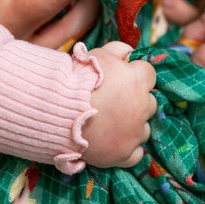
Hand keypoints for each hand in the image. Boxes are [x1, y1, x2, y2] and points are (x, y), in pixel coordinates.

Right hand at [82, 42, 156, 167]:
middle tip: (113, 102)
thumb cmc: (75, 81)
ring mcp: (134, 133)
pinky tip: (113, 142)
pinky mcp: (124, 154)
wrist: (56, 113)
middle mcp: (141, 107)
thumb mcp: (95, 55)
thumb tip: (129, 52)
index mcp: (136, 80)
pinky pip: (136, 153)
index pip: (149, 74)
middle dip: (135, 102)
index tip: (120, 80)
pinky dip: (127, 148)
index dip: (134, 75)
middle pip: (149, 103)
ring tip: (109, 123)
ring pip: (143, 128)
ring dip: (132, 125)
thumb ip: (118, 49)